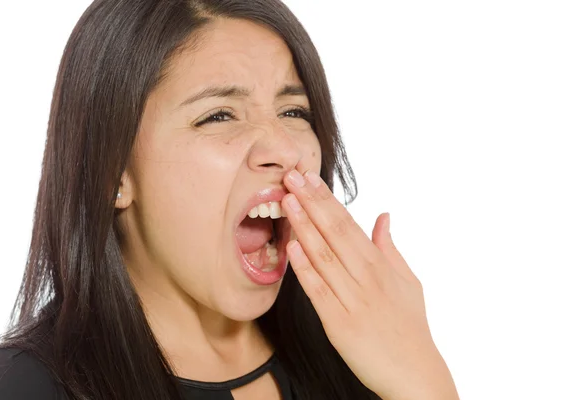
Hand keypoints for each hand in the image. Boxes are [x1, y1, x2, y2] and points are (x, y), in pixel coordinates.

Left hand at [281, 168, 458, 399]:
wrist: (416, 373)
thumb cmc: (410, 326)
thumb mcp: (408, 281)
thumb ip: (390, 247)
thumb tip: (383, 216)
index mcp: (381, 265)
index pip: (349, 223)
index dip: (326, 199)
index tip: (309, 179)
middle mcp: (367, 278)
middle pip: (335, 232)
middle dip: (311, 202)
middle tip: (291, 177)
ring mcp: (353, 301)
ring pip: (324, 257)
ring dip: (304, 227)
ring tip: (287, 202)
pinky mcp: (340, 325)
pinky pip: (319, 292)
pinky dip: (305, 269)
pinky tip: (292, 248)